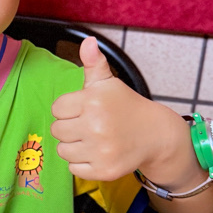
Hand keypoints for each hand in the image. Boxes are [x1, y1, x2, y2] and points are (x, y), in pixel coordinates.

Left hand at [51, 37, 167, 180]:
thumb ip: (93, 62)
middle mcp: (96, 126)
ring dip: (74, 146)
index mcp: (93, 101)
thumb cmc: (125, 106)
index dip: (68, 109)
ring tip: (92, 139)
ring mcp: (100, 150)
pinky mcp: (103, 170)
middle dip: (69, 127)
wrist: (155, 134)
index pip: (56, 109)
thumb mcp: (109, 82)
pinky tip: (97, 153)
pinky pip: (73, 169)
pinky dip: (82, 163)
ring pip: (63, 151)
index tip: (84, 109)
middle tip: (88, 124)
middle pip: (57, 130)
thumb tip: (88, 41)